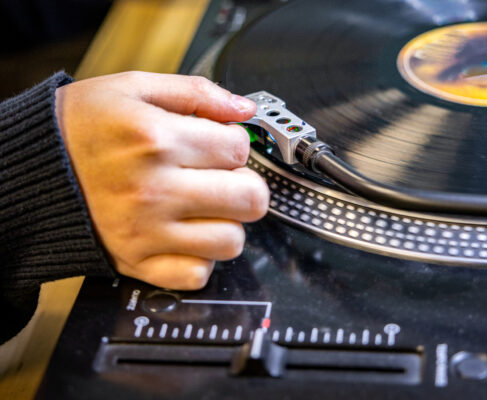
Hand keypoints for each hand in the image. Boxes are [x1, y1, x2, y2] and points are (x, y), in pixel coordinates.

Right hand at [55, 71, 268, 289]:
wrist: (36, 170)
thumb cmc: (83, 128)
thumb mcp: (134, 88)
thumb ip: (196, 92)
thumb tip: (243, 108)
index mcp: (156, 140)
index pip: (239, 148)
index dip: (235, 144)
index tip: (220, 145)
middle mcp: (154, 189)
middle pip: (249, 198)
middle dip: (245, 185)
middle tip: (224, 179)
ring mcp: (147, 232)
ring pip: (231, 241)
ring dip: (227, 223)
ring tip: (204, 208)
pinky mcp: (139, 263)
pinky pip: (198, 274)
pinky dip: (200, 258)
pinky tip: (185, 235)